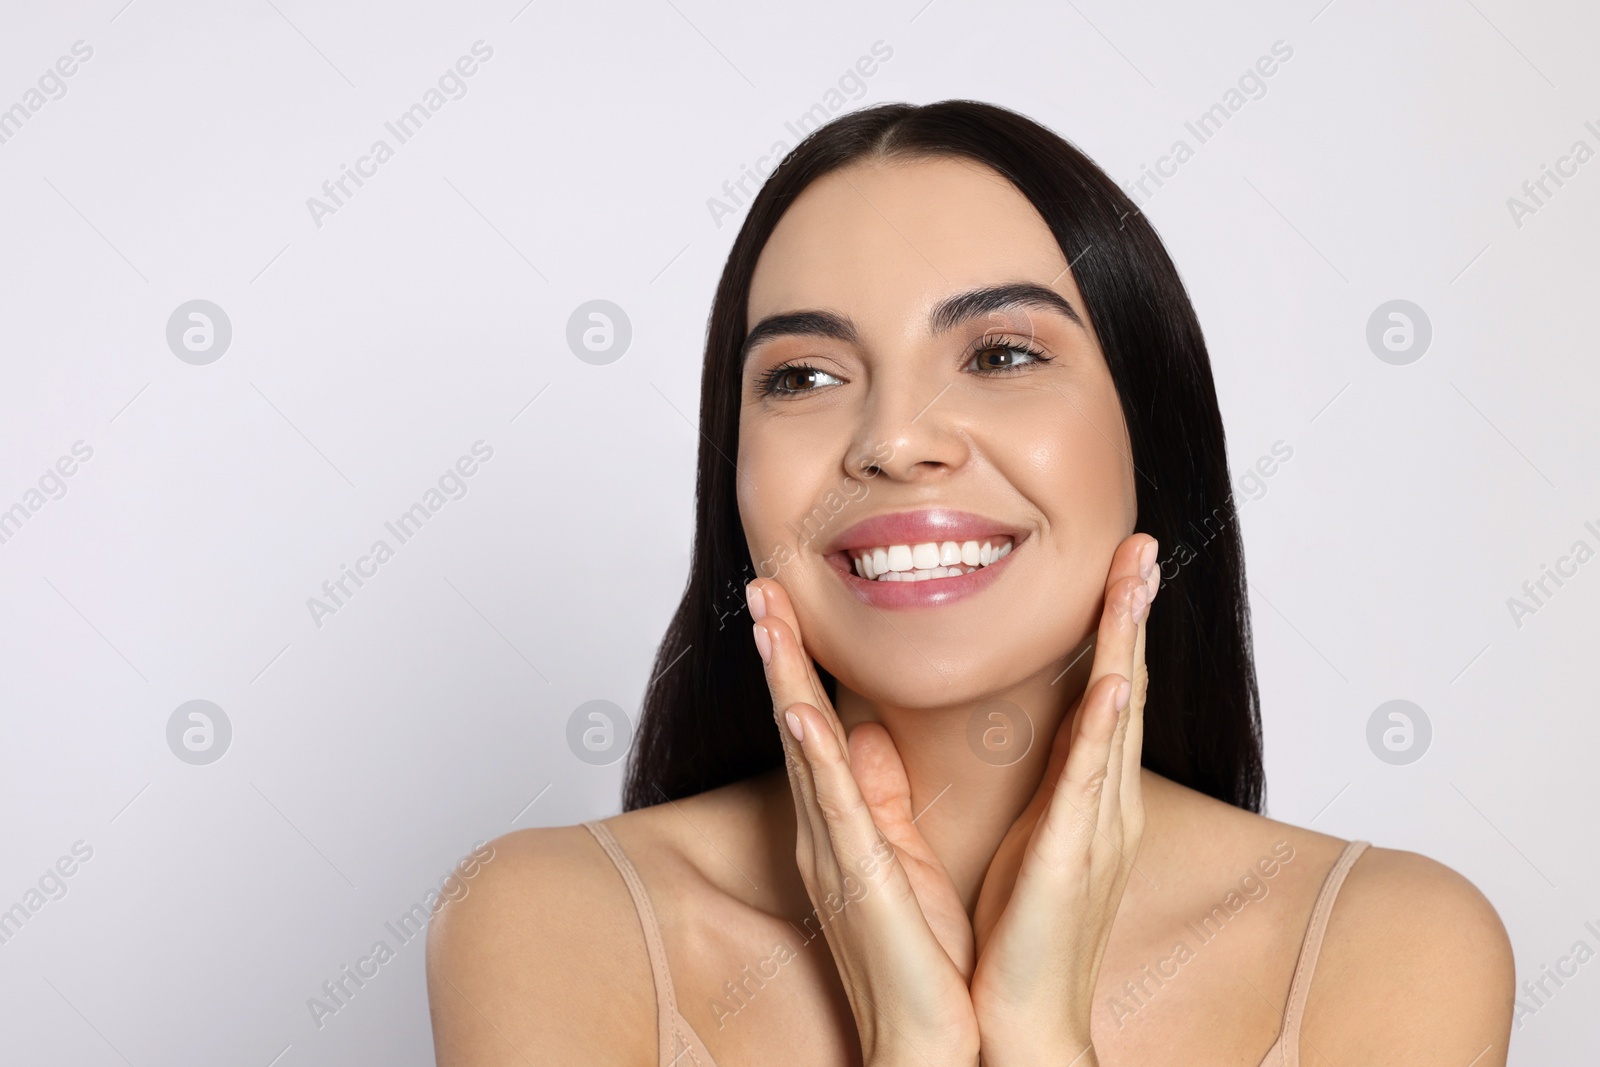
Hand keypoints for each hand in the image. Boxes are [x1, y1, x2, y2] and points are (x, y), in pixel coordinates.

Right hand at [748, 577, 978, 1066]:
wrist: (927, 1039)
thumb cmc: (922, 957)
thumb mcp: (898, 857)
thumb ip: (876, 793)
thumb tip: (861, 733)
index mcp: (842, 823)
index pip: (813, 724)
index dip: (797, 661)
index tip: (787, 602)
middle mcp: (826, 830)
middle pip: (795, 722)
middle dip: (778, 651)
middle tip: (763, 585)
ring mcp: (834, 852)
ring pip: (803, 749)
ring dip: (785, 680)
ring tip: (770, 618)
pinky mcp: (857, 879)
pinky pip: (835, 808)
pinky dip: (816, 758)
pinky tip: (803, 712)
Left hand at [968, 533, 1157, 1065]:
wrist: (1022, 1019)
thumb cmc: (1017, 937)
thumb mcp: (1012, 837)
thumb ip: (1010, 781)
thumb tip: (956, 729)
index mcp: (1085, 798)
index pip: (1103, 697)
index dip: (1110, 633)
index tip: (1115, 571)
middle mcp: (1104, 803)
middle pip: (1123, 689)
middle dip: (1131, 616)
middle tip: (1140, 548)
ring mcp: (1098, 826)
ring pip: (1117, 715)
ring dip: (1125, 643)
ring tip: (1134, 579)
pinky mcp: (1074, 856)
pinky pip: (1091, 781)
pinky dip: (1105, 728)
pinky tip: (1112, 682)